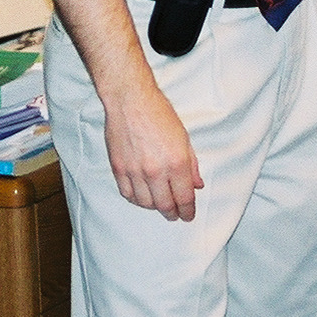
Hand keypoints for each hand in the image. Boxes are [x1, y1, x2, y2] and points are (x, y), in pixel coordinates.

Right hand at [104, 80, 203, 220]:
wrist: (130, 101)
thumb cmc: (159, 114)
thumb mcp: (184, 137)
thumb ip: (192, 164)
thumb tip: (197, 184)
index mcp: (176, 162)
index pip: (184, 198)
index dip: (188, 211)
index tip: (188, 215)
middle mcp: (156, 170)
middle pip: (165, 205)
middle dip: (173, 214)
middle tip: (175, 215)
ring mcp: (135, 171)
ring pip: (146, 203)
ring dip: (155, 207)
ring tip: (160, 204)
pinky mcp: (119, 169)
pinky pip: (128, 194)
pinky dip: (136, 199)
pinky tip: (142, 196)